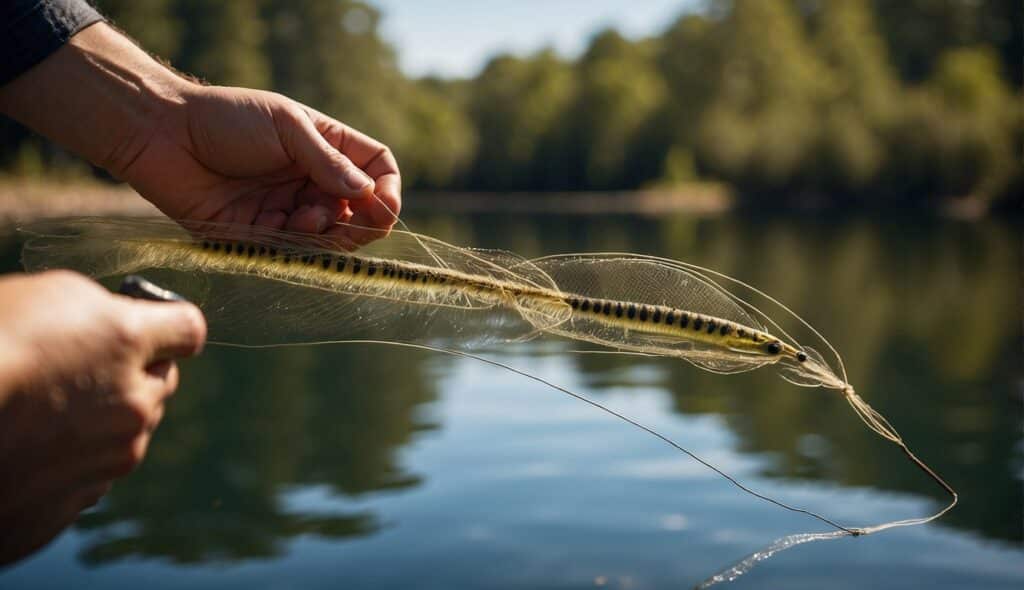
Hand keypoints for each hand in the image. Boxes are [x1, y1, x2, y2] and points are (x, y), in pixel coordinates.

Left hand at [0, 22, 401, 245]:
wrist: (161, 136)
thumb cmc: (224, 119)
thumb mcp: (285, 126)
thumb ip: (327, 160)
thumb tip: (368, 193)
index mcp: (325, 147)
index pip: (376, 170)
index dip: (389, 189)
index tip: (384, 203)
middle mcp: (312, 181)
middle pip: (361, 212)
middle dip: (363, 221)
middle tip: (351, 221)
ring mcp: (288, 209)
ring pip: (331, 237)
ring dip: (328, 232)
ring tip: (305, 218)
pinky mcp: (260, 235)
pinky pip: (294, 251)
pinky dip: (298, 244)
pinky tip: (284, 225)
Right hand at [0, 271, 205, 563]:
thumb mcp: (46, 295)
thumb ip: (104, 311)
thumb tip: (123, 323)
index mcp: (127, 345)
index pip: (187, 331)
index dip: (167, 328)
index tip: (152, 327)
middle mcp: (132, 409)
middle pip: (159, 386)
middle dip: (132, 376)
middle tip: (79, 370)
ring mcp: (104, 465)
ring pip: (125, 438)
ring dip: (98, 425)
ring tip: (37, 414)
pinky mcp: (66, 509)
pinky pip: (84, 481)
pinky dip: (62, 467)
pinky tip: (20, 452)